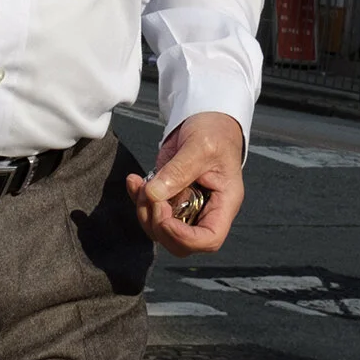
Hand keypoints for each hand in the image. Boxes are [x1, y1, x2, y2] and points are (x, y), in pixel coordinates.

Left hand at [127, 112, 243, 257]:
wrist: (207, 117)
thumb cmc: (215, 131)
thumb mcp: (200, 146)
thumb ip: (178, 171)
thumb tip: (154, 194)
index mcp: (224, 202)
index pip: (209, 238)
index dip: (185, 238)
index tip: (165, 218)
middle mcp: (207, 210)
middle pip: (182, 242)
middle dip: (160, 225)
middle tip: (152, 197)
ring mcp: (188, 206)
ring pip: (162, 230)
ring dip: (145, 211)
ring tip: (142, 183)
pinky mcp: (171, 196)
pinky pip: (151, 211)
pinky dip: (138, 200)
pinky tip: (134, 181)